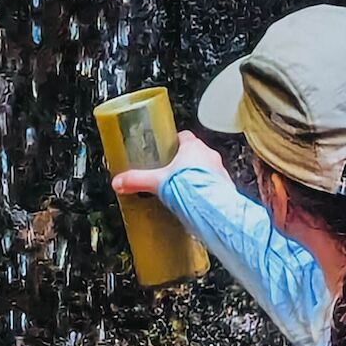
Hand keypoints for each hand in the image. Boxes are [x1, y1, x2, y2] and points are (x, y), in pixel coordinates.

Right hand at [112, 130, 229, 195]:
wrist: (212, 209)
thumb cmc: (189, 190)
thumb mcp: (156, 182)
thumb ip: (136, 180)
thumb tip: (119, 182)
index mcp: (193, 147)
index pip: (184, 136)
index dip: (175, 142)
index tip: (167, 147)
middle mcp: (209, 156)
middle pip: (196, 153)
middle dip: (185, 162)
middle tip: (172, 174)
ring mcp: (220, 171)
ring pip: (207, 169)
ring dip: (198, 176)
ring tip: (184, 190)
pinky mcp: (226, 187)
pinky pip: (216, 185)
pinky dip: (207, 191)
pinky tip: (197, 202)